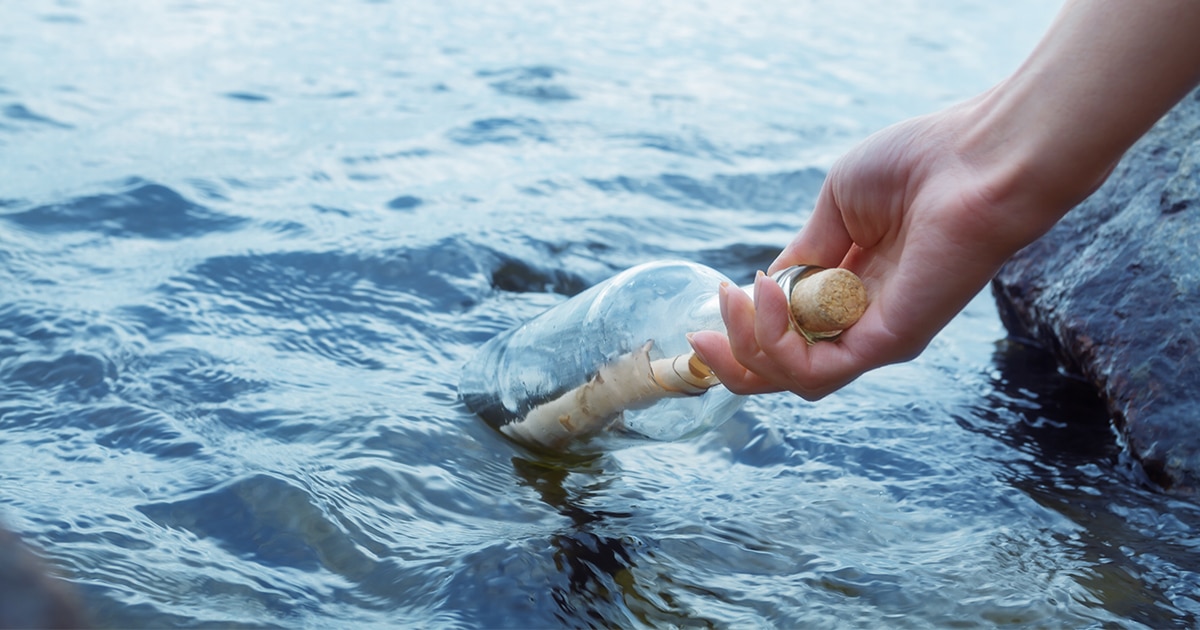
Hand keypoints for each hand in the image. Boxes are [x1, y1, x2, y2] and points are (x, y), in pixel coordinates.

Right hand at [688, 102, 1059, 399]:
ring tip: (737, 301)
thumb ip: (803, 251)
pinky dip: (778, 343)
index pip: (788, 333)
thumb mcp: (836, 205)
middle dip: (731, 359)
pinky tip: (768, 297)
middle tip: (700, 332)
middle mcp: (863, 322)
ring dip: (749, 347)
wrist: (978, 158)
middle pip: (783, 371)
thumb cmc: (918, 165)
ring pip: (793, 380)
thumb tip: (766, 284)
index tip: (717, 295)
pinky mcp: (890, 344)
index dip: (744, 327)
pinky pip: (816, 372)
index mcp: (851, 288)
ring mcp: (877, 337)